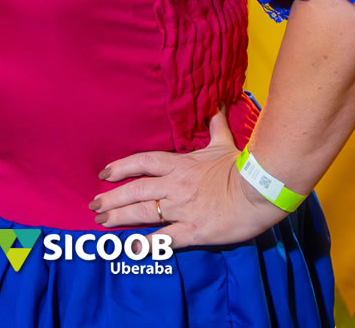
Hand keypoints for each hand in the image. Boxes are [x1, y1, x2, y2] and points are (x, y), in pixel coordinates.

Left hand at [89, 111, 286, 248]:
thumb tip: (214, 107)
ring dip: (119, 217)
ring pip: (142, 213)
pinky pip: (164, 239)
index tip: (104, 173)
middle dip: (111, 197)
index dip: (121, 167)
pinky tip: (130, 248)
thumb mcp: (224, 144)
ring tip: (101, 222)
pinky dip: (146, 244)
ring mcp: (182, 209)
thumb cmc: (242, 166)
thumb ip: (214, 127)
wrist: (261, 189)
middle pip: (134, 190)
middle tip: (93, 204)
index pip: (142, 162)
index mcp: (180, 165)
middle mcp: (174, 186)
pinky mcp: (193, 230)